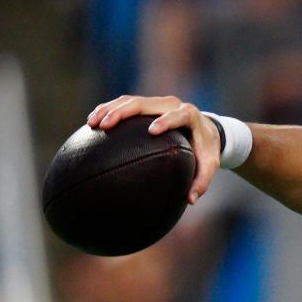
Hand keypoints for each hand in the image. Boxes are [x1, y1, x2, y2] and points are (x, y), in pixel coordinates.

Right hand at [87, 95, 221, 203]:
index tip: (153, 130)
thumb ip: (201, 182)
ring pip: (131, 100)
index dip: (166, 120)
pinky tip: (92, 122)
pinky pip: (125, 103)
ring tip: (92, 123)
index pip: (178, 115)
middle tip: (106, 125)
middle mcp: (172, 104)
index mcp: (190, 116)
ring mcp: (158, 102)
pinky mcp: (147, 104)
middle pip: (146, 102)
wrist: (206, 131)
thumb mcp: (209, 166)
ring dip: (109, 109)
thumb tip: (190, 200)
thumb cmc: (206, 151)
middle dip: (124, 112)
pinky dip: (108, 109)